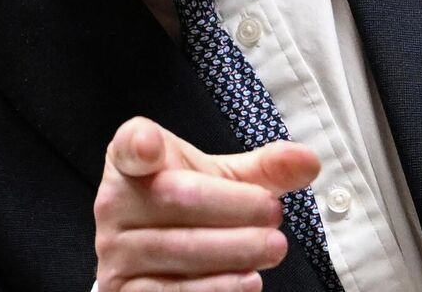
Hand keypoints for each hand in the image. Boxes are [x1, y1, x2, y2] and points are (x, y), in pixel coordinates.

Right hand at [94, 117, 319, 291]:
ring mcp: (115, 250)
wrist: (157, 256)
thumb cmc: (191, 204)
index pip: (129, 146)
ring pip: (177, 249)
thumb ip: (265, 169)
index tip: (153, 148)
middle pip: (175, 199)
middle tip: (274, 215)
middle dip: (232, 208)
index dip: (139, 145)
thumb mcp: (225, 180)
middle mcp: (113, 202)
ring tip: (273, 247)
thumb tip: (307, 161)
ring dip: (233, 250)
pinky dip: (215, 288)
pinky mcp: (123, 291)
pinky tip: (247, 281)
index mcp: (132, 161)